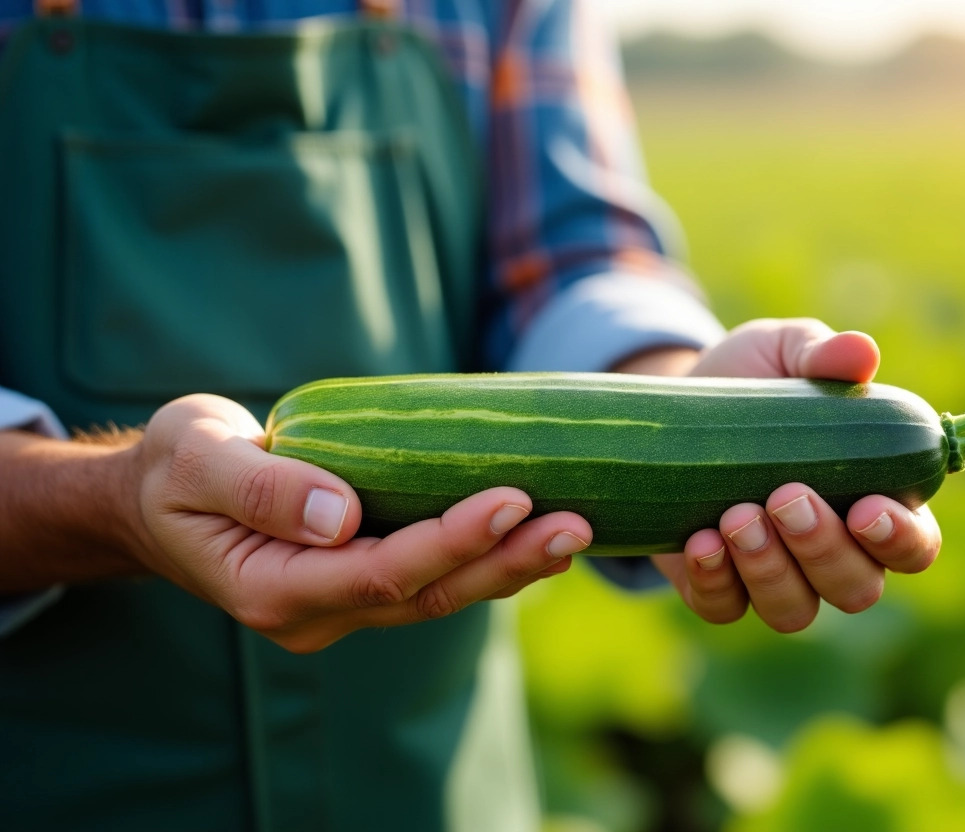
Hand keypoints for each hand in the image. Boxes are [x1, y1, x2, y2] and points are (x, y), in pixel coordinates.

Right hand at [127, 395, 589, 651]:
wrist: (159, 502)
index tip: (511, 498)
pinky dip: (487, 558)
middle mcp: (317, 612)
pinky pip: (433, 578)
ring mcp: (343, 605)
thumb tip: (339, 516)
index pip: (380, 573)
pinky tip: (537, 534)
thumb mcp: (197, 460)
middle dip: (505, 561)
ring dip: (510, 566)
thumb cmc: (176, 471)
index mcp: (275, 588)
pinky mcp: (363, 583)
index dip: (449, 540)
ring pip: (440, 596)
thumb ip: (261, 487)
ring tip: (578, 530)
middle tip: (576, 524)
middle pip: (427, 594)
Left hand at [632, 319, 941, 632]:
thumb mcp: (784, 353)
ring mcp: (775, 578)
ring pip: (794, 610)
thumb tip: (861, 352)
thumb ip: (823, 354)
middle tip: (785, 495)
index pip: (914, 545)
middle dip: (823, 549)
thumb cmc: (752, 382)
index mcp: (875, 502)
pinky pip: (725, 608)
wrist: (673, 408)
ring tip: (737, 516)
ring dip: (769, 570)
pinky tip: (700, 541)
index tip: (866, 509)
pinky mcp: (718, 587)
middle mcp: (834, 554)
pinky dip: (715, 580)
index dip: (900, 539)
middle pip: (856, 588)